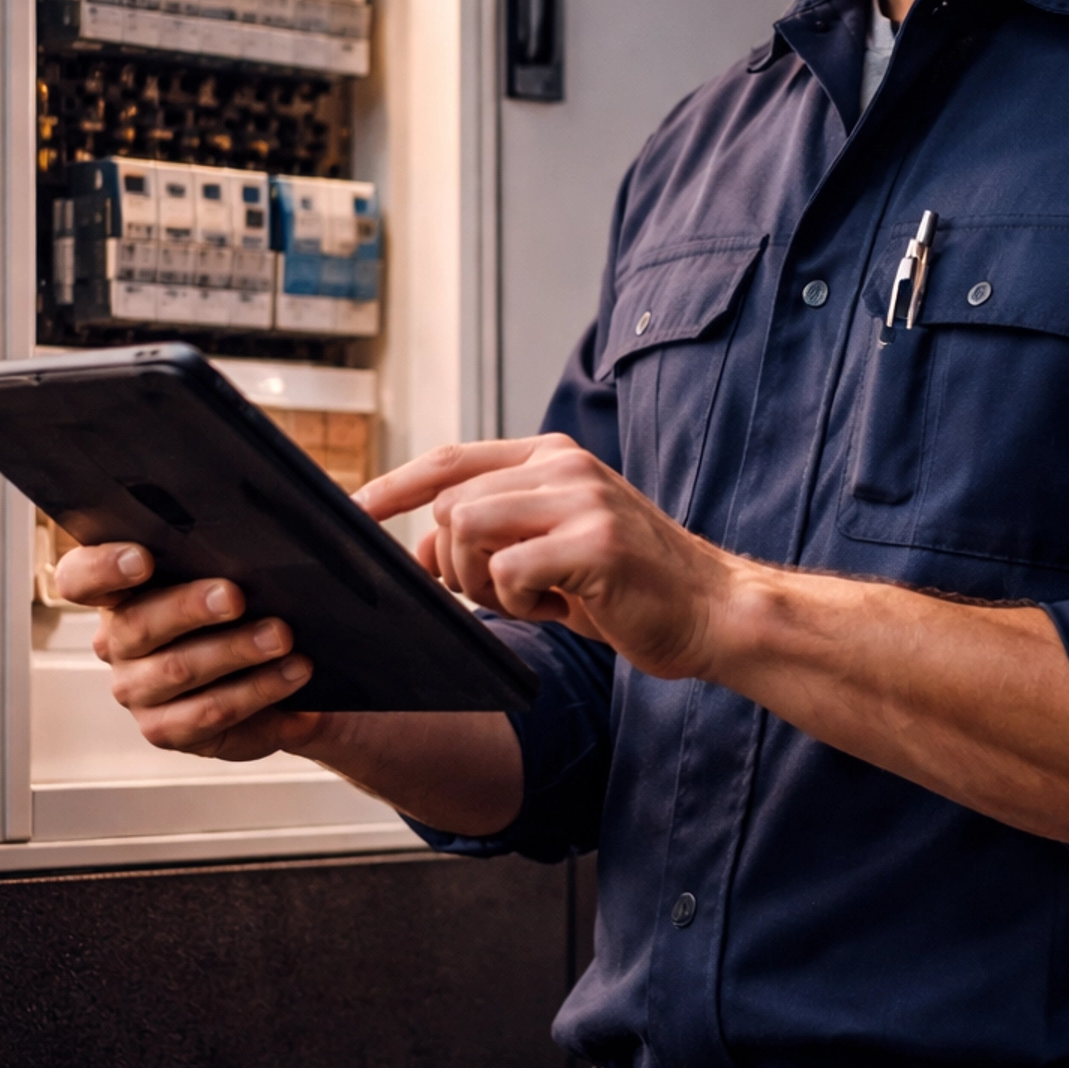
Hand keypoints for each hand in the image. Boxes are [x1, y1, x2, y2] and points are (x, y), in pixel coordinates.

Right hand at [55, 542, 320, 761]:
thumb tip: (291, 502)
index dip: (102, 567)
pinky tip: (295, 680)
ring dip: (234, 654)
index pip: (80, 575)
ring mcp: (138, 689)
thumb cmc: (263, 593)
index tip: (142, 557)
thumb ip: (250, 532)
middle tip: (237, 594)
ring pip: (177, 673)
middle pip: (136, 624)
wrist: (293, 663)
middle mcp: (118, 639)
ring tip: (284, 638)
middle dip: (190, 606)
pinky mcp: (170, 730)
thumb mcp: (254, 557)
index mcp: (121, 587)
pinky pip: (208, 716)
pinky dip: (256, 696)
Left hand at [358, 435, 730, 679]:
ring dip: (483, 583)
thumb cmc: (630, 588)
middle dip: (454, 564)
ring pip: (468, 530)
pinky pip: (509, 571)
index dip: (394, 485)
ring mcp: (581, 499)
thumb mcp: (551, 553)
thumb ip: (488, 540)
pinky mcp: (594, 543)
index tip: (354, 509)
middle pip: (451, 503)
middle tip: (502, 595)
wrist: (714, 611)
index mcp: (552, 456)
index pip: (450, 459)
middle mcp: (564, 466)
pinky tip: (561, 610)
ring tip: (534, 601)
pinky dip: (519, 603)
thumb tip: (414, 554)